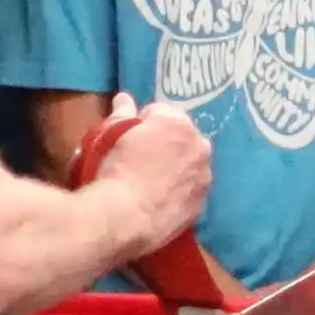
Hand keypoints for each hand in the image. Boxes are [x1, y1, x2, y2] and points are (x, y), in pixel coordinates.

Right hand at [90, 101, 214, 262]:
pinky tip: (158, 202)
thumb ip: (122, 113)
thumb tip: (124, 99)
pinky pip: (189, 192)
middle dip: (165, 144)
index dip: (143, 124)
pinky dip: (178, 193)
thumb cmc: (115, 168)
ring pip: (189, 166)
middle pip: (181, 138)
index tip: (130, 138)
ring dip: (176, 168)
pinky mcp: (200, 205)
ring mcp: (204, 177)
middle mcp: (200, 146)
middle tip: (140, 160)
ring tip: (150, 184)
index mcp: (178, 123)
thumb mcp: (111, 135)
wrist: (123, 216)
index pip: (161, 113)